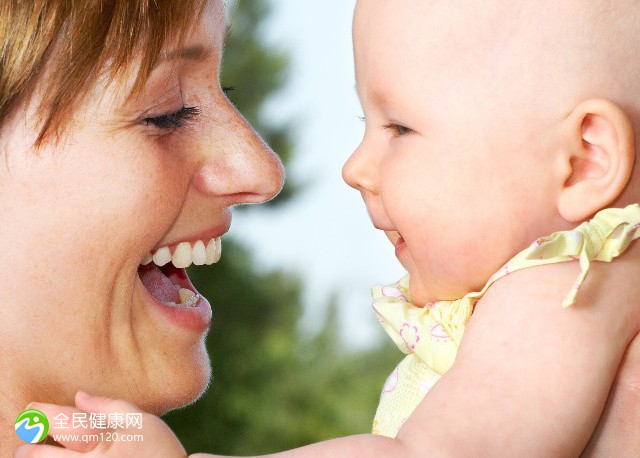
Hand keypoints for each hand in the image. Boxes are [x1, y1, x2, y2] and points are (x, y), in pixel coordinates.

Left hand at [14, 392, 186, 457]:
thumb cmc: (160, 452)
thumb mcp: (141, 421)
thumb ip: (109, 406)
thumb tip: (79, 396)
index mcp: (99, 444)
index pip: (53, 428)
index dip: (39, 417)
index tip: (35, 414)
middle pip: (36, 457)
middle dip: (28, 448)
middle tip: (30, 443)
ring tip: (43, 455)